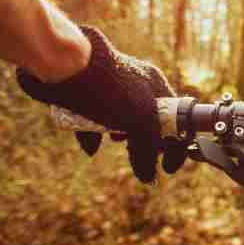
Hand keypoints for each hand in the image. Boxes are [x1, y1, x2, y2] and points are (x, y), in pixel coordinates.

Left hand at [16, 26, 186, 182]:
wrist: (65, 65)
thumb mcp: (140, 124)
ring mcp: (110, 88)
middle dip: (145, 141)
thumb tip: (149, 179)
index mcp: (156, 85)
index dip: (176, 144)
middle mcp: (136, 83)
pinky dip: (94, 133)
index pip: (178, 117)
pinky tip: (90, 144)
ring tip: (114, 141)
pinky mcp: (86, 93)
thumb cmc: (110, 89)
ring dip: (119, 135)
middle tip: (140, 154)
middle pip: (149, 120)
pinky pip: (95, 119)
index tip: (167, 167)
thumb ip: (147, 153)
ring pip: (121, 120)